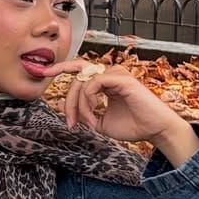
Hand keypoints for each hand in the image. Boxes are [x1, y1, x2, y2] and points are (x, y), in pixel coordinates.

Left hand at [42, 59, 198, 165]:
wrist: (155, 130)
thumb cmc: (134, 126)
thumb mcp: (101, 123)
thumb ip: (85, 115)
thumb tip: (68, 110)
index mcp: (105, 81)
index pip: (78, 70)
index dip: (60, 68)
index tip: (42, 73)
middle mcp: (110, 73)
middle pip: (76, 76)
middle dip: (68, 100)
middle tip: (70, 121)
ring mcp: (115, 74)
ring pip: (82, 81)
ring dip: (79, 104)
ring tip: (86, 121)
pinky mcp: (121, 78)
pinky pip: (93, 83)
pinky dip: (88, 100)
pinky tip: (93, 112)